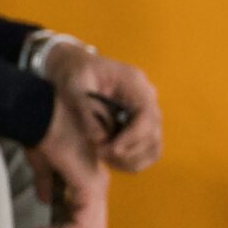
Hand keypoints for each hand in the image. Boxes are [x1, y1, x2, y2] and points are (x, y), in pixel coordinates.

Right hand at [29, 100, 110, 227]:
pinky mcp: (89, 185)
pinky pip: (82, 224)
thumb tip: (47, 201)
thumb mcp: (43, 162)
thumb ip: (48, 181)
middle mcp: (99, 186)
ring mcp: (96, 186)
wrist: (39, 113)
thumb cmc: (42, 132)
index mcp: (91, 182)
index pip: (91, 225)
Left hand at [43, 44, 162, 171]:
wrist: (76, 67)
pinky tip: (112, 159)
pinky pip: (147, 148)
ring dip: (132, 158)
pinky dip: (133, 160)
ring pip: (153, 145)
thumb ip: (85, 111)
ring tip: (105, 158)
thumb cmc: (74, 72)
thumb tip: (100, 139)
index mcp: (134, 83)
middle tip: (101, 154)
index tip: (112, 149)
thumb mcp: (73, 86)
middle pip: (153, 132)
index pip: (147, 114)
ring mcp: (146, 111)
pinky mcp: (140, 123)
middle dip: (129, 150)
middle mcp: (146, 97)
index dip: (134, 136)